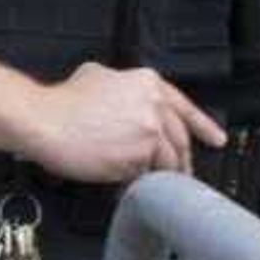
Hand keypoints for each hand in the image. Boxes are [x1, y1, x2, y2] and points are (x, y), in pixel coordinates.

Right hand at [21, 64, 226, 184]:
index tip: (216, 139)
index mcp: (148, 85)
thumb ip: (123, 86)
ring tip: (151, 183)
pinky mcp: (135, 160)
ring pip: (165, 161)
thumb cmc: (62, 103)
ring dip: (160, 174)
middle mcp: (154, 108)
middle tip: (181, 171)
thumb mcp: (96, 75)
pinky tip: (127, 184)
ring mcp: (148, 135)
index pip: (186, 109)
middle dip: (182, 159)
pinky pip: (144, 177)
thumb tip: (126, 99)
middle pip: (180, 140)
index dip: (204, 126)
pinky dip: (137, 183)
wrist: (43, 121)